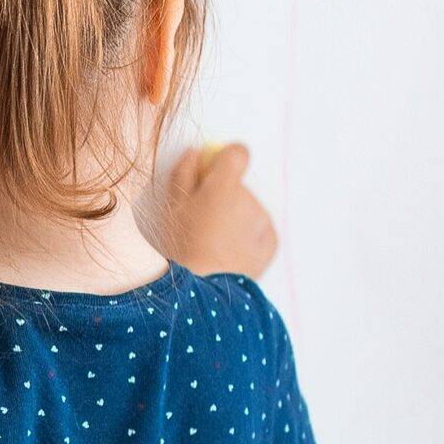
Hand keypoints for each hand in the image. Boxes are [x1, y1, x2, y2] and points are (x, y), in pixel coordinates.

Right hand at [156, 141, 278, 278]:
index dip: (224, 161)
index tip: (213, 173)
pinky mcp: (271, 243)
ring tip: (213, 242)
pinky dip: (247, 237)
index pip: (237, 154)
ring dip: (235, 218)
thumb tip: (196, 153)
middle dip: (223, 197)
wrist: (201, 291)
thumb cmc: (181, 247)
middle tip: (202, 222)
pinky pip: (259, 230)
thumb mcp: (172, 206)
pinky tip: (228, 252)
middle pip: (238, 187)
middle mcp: (249, 200)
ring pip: (248, 209)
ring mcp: (263, 222)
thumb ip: (185, 172)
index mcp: (225, 186)